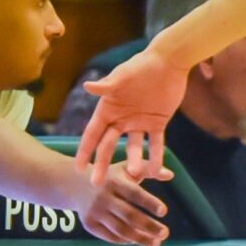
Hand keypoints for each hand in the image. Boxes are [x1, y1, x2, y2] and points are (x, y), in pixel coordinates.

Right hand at [77, 48, 190, 179]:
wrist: (168, 61)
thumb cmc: (141, 66)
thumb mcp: (123, 76)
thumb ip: (107, 86)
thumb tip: (87, 87)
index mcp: (108, 109)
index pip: (92, 133)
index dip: (85, 150)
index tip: (77, 168)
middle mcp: (121, 119)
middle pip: (108, 145)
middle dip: (102, 164)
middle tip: (97, 184)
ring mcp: (138, 123)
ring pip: (133, 147)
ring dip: (133, 161)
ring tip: (134, 174)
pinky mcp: (157, 123)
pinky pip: (156, 144)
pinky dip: (156, 156)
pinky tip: (157, 171)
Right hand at [81, 166, 169, 245]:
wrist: (76, 185)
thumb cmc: (110, 176)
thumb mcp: (126, 168)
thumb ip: (147, 168)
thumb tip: (170, 175)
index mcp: (114, 181)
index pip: (134, 193)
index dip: (149, 203)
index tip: (164, 211)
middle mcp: (103, 197)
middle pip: (129, 215)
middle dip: (149, 226)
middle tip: (165, 233)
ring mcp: (95, 212)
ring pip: (121, 230)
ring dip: (140, 239)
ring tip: (156, 243)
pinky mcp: (89, 224)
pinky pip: (111, 236)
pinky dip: (126, 241)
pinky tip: (138, 241)